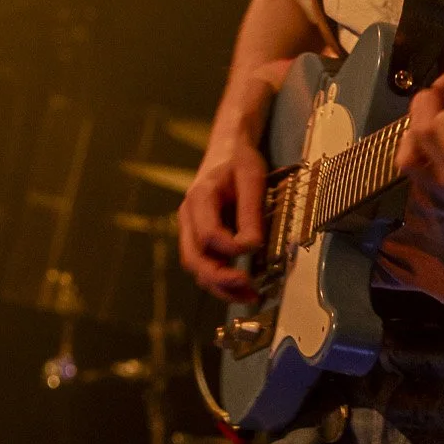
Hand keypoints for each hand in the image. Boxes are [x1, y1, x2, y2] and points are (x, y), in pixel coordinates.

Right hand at [179, 62, 285, 301]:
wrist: (227, 147)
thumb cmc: (239, 160)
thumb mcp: (252, 179)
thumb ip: (251, 213)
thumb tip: (252, 247)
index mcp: (200, 198)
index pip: (208, 235)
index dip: (230, 248)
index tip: (255, 248)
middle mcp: (188, 215)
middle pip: (194, 258)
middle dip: (220, 280)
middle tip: (249, 290)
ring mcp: (190, 227)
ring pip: (195, 266)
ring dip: (220, 286)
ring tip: (249, 296)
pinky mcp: (198, 235)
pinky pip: (202, 263)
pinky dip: (219, 279)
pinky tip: (241, 286)